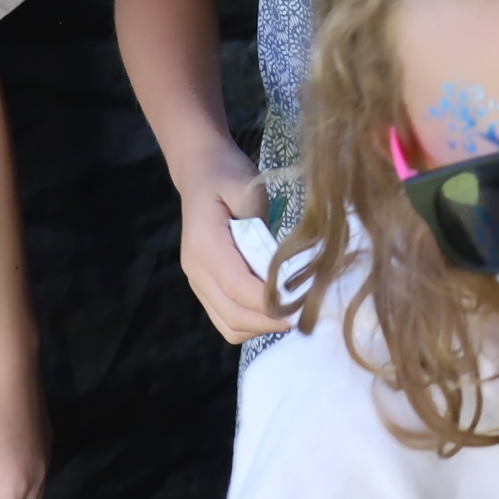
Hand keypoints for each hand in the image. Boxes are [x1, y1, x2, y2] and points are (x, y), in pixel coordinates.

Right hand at [176, 161, 291, 343]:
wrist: (200, 172)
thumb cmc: (228, 175)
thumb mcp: (248, 187)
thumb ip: (262, 226)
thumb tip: (282, 265)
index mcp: (204, 243)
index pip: (237, 286)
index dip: (268, 302)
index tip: (300, 304)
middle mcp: (196, 268)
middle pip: (231, 315)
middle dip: (268, 321)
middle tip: (303, 314)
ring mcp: (197, 281)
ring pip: (227, 325)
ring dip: (260, 327)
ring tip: (290, 312)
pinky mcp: (203, 286)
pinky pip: (225, 318)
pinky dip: (251, 322)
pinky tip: (273, 307)